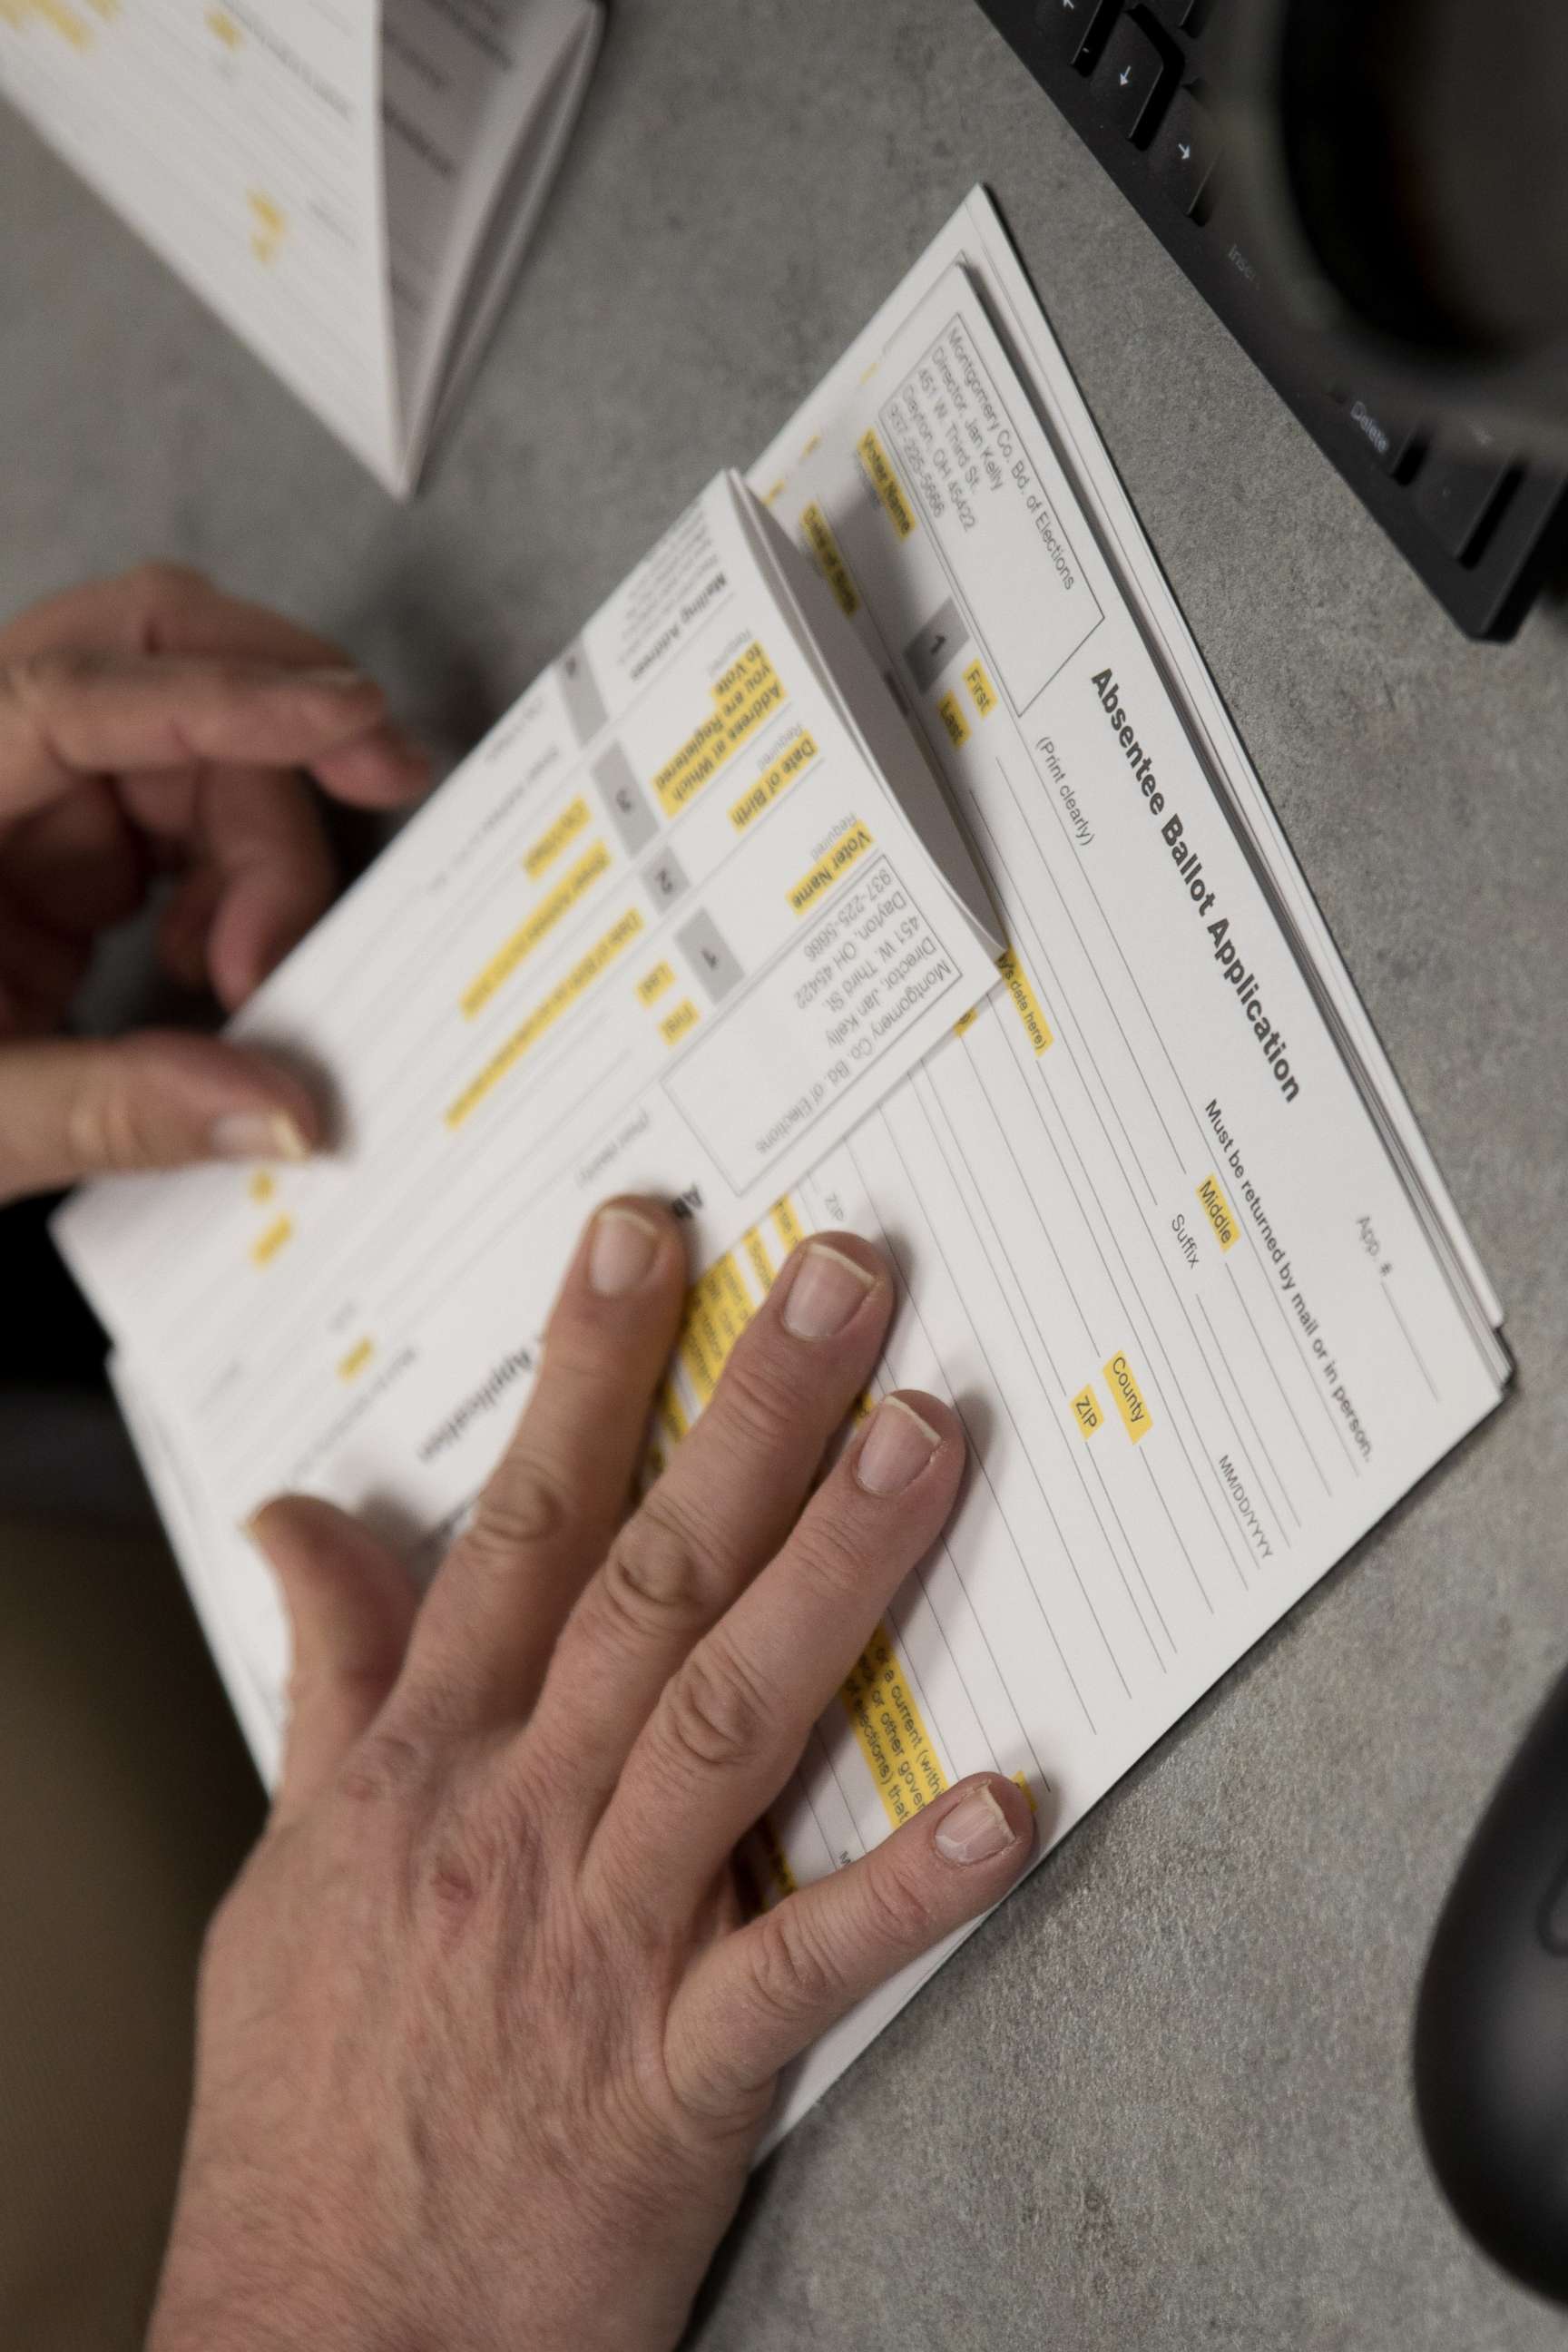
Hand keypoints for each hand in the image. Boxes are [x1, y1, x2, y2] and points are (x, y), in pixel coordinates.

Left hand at [0, 562, 428, 1202]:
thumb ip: (116, 1112)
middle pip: (151, 670)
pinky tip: (221, 968)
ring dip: (261, 847)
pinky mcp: (54, 862)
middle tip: (384, 781)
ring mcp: (16, 807)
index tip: (350, 720)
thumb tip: (286, 1108)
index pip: (74, 696)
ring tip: (252, 972)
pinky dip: (236, 887)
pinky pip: (181, 827)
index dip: (224, 696)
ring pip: (190, 752)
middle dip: (278, 723)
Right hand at [150, 1204, 1034, 2351]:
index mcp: (423, 1764)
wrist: (316, 2339)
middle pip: (646, 1581)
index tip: (651, 1240)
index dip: (587, 1369)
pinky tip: (1011, 1800)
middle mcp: (516, 1821)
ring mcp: (600, 1942)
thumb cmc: (311, 2098)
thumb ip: (324, 1676)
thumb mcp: (285, 1862)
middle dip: (748, 1416)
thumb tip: (295, 1523)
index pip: (516, 1523)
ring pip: (730, 1720)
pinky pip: (806, 1965)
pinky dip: (908, 1886)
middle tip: (845, 1279)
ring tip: (924, 1441)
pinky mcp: (679, 2078)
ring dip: (837, 1573)